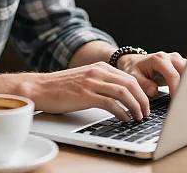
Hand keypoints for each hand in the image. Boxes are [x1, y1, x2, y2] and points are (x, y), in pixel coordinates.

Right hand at [26, 62, 149, 121]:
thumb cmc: (61, 87)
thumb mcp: (85, 78)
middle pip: (130, 83)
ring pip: (124, 92)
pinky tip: (125, 119)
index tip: (146, 103)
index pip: (129, 77)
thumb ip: (101, 82)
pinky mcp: (85, 95)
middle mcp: (97, 72)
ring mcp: (91, 83)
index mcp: (99, 67)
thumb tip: (121, 95)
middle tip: (146, 113)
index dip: (142, 91)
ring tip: (139, 117)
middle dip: (143, 100)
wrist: (40, 88)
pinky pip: (111, 104)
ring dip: (135, 107)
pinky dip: (122, 113)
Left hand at [116, 51, 186, 97]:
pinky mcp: (181, 65)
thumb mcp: (134, 77)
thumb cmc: (135, 70)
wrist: (136, 63)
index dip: (177, 90)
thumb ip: (143, 83)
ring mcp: (177, 60)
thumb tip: (153, 91)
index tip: (178, 103)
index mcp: (159, 59)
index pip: (173, 76)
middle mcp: (170, 57)